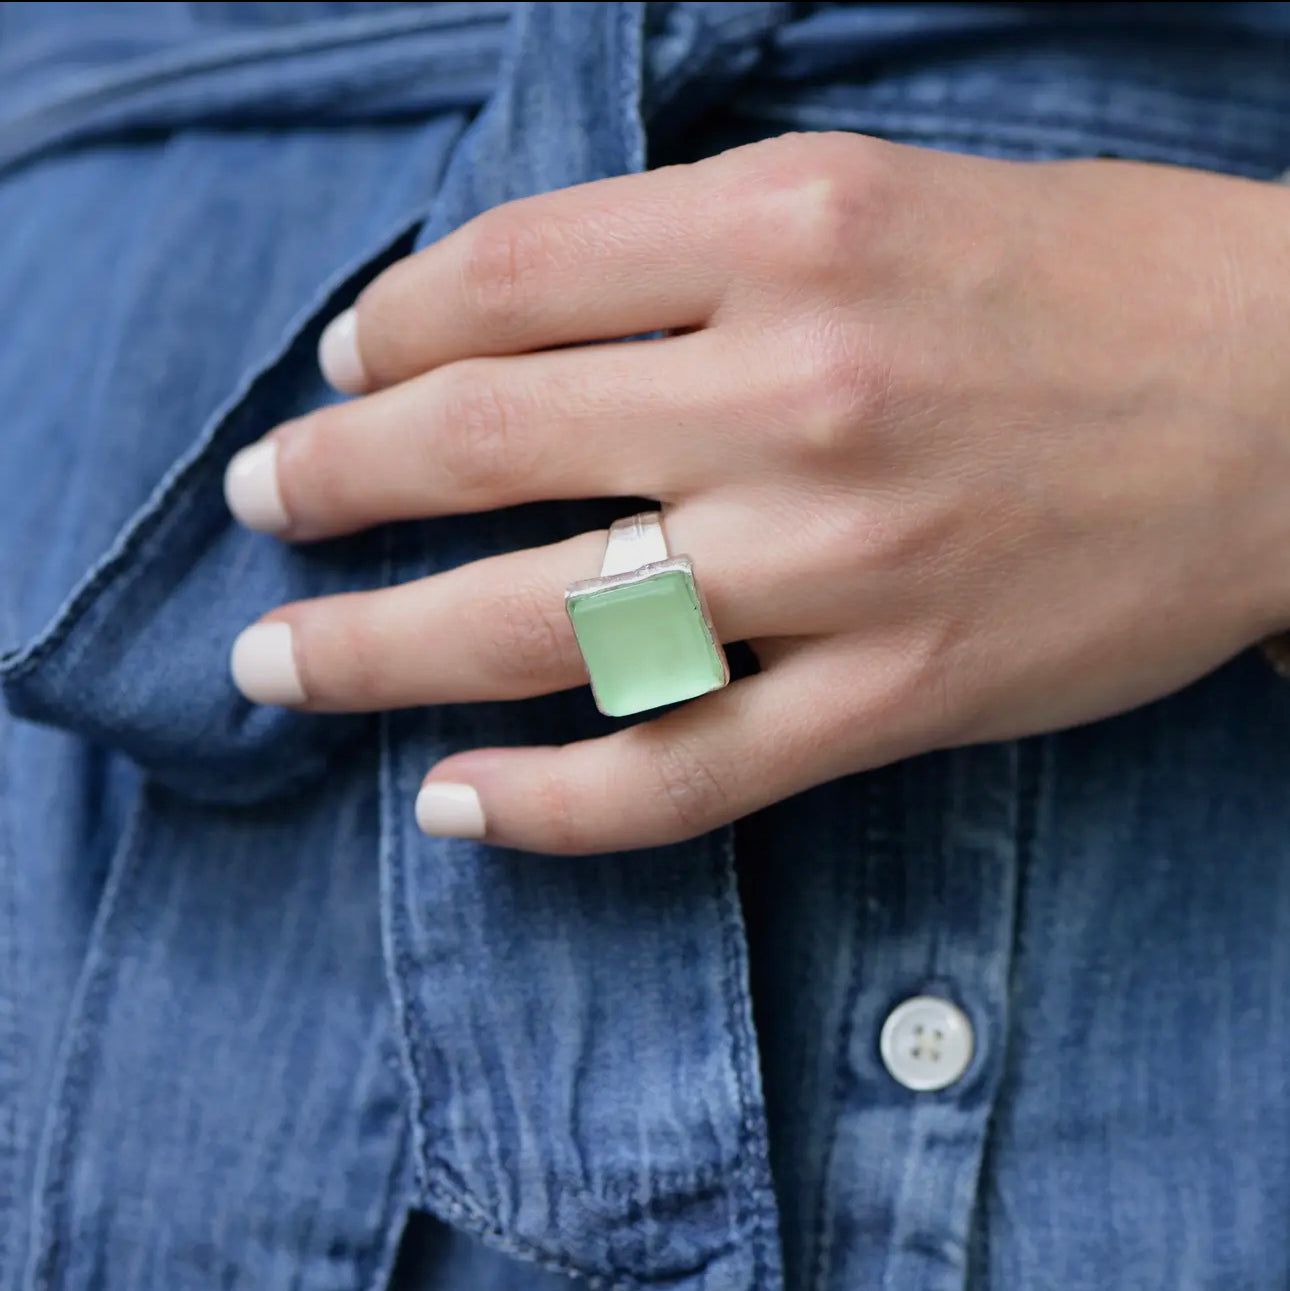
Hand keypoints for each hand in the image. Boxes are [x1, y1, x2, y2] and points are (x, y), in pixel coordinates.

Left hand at [224, 132, 1289, 853]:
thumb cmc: (1084, 281)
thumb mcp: (877, 192)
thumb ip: (687, 242)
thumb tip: (506, 310)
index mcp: (788, 230)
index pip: (507, 276)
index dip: (386, 329)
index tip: (344, 370)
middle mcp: (796, 390)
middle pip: (483, 442)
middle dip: (332, 480)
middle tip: (262, 503)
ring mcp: (841, 562)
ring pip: (549, 624)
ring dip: (381, 650)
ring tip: (280, 665)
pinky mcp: (897, 697)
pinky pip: (683, 775)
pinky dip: (552, 807)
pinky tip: (454, 809)